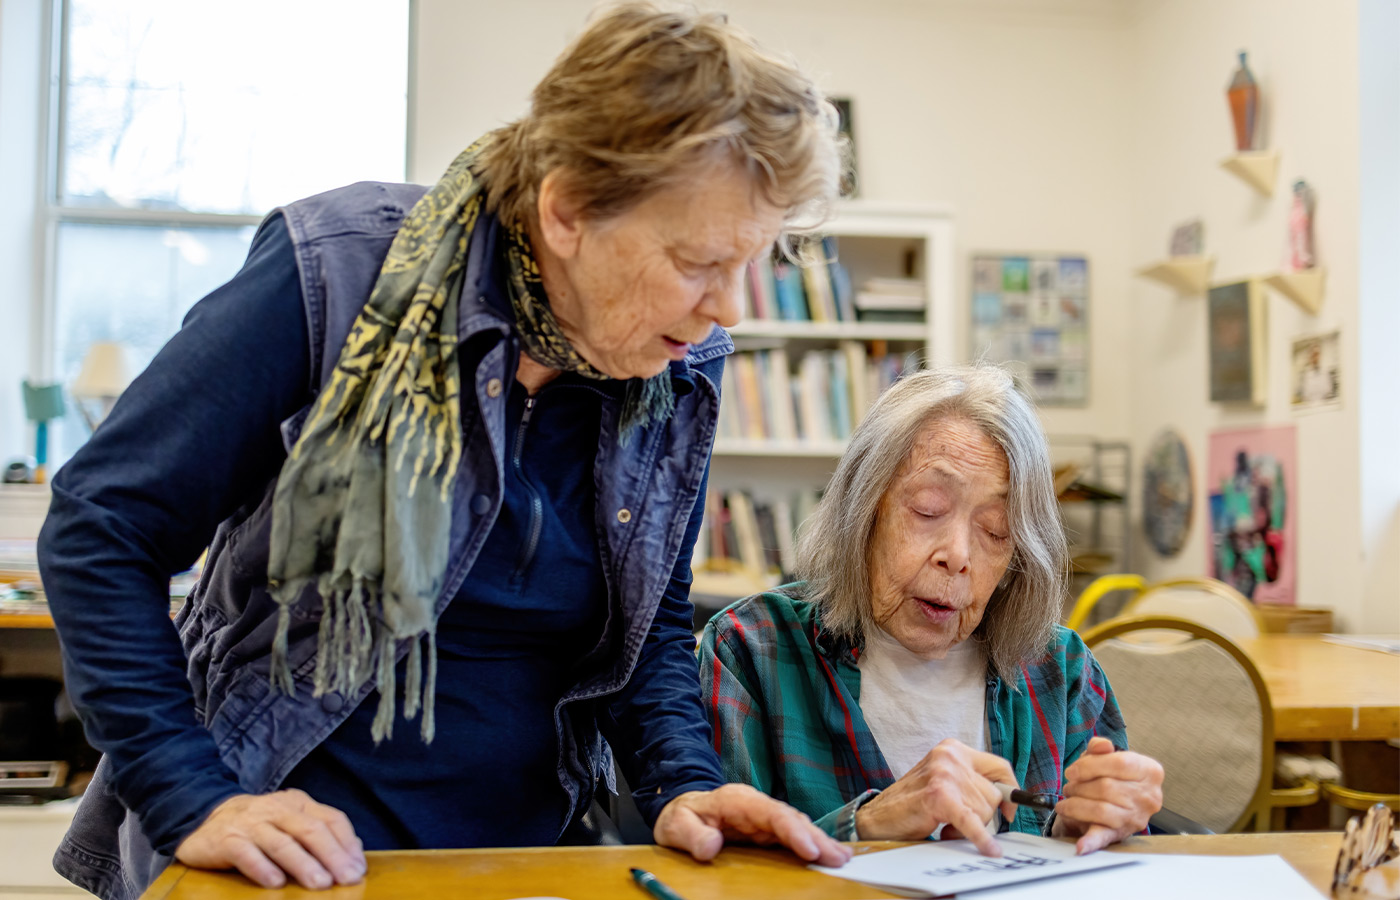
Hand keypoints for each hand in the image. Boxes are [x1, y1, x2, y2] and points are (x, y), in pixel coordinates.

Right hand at [175, 790, 365, 888]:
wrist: (205, 819)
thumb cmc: (258, 826)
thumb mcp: (291, 822)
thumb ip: (320, 832)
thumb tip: (355, 851)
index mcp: (298, 803)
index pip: (330, 818)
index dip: (347, 843)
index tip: (358, 868)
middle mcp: (276, 809)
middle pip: (309, 830)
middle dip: (331, 855)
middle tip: (346, 878)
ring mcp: (250, 823)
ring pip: (281, 842)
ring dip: (303, 864)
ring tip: (320, 883)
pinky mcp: (226, 840)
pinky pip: (246, 853)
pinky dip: (262, 868)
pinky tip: (275, 883)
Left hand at [653, 783, 851, 866]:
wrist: (680, 811)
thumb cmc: (680, 818)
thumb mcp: (676, 826)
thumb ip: (693, 835)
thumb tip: (711, 845)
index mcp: (736, 801)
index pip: (770, 813)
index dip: (792, 830)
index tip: (810, 849)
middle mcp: (755, 806)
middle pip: (790, 819)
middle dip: (816, 838)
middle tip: (838, 858)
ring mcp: (762, 817)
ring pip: (796, 826)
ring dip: (820, 841)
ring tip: (842, 858)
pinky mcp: (766, 829)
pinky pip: (792, 835)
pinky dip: (812, 844)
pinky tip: (830, 854)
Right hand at [853, 738, 1016, 854]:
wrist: (877, 817)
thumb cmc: (911, 802)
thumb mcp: (943, 780)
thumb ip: (970, 782)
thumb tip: (1008, 800)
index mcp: (952, 749)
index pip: (999, 766)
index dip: (1009, 790)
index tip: (1009, 809)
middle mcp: (950, 756)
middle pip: (993, 794)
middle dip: (982, 814)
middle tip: (957, 821)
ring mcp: (944, 774)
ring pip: (984, 810)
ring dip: (969, 827)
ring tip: (944, 824)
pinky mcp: (939, 797)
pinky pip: (972, 822)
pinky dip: (982, 838)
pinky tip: (989, 849)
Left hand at [1052, 736, 1163, 853]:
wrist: (1118, 801)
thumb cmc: (1112, 775)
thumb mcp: (1107, 756)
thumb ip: (1101, 748)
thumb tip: (1100, 745)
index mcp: (1150, 772)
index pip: (1120, 764)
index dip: (1091, 766)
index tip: (1072, 771)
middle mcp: (1149, 798)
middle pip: (1106, 787)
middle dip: (1080, 786)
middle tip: (1070, 786)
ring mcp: (1135, 818)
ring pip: (1101, 810)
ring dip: (1076, 805)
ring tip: (1067, 801)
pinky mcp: (1120, 835)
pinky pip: (1104, 838)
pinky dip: (1091, 842)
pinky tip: (1080, 846)